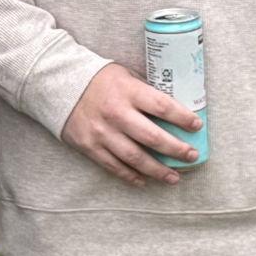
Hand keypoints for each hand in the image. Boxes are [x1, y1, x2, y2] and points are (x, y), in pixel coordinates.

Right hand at [61, 62, 202, 186]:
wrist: (57, 85)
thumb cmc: (99, 79)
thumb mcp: (124, 75)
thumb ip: (145, 91)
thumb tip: (173, 108)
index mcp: (128, 91)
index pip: (162, 106)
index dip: (182, 118)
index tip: (197, 126)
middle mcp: (116, 113)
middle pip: (153, 137)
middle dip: (176, 149)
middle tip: (192, 156)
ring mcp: (102, 133)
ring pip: (136, 158)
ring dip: (158, 170)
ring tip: (174, 177)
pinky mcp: (90, 147)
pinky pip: (115, 166)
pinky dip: (132, 176)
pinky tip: (146, 181)